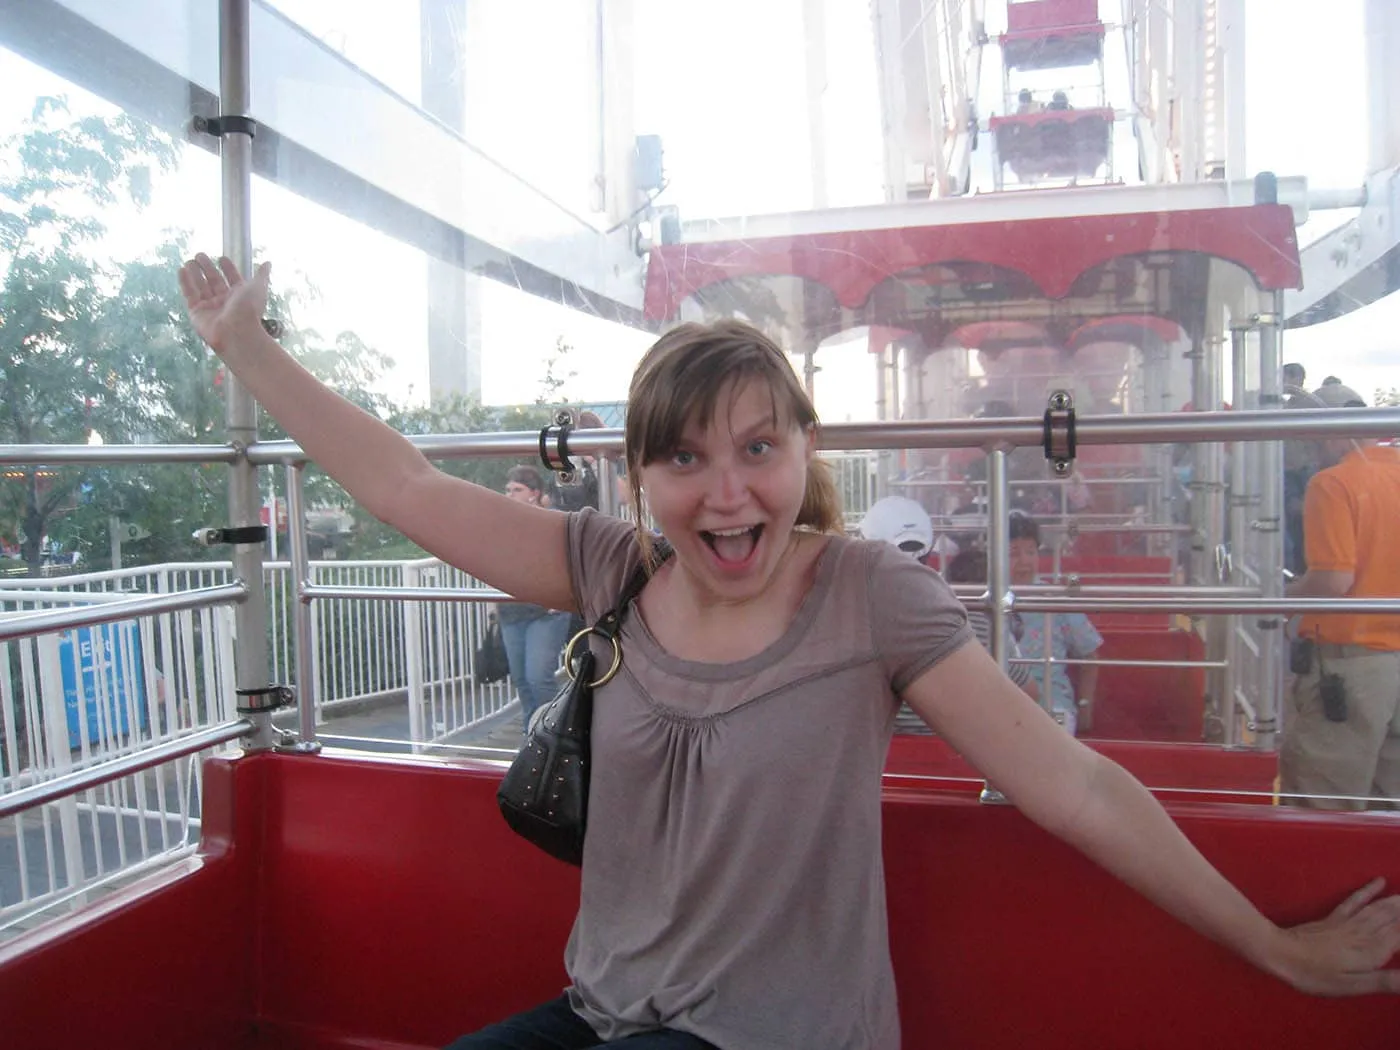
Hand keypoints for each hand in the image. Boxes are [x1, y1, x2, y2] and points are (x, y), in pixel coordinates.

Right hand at [178, 253, 270, 353]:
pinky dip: (185, 282)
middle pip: (214, 281)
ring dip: (195, 273)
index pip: (233, 279)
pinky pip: (190, 295)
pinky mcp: (197, 312)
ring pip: (201, 286)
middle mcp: (225, 301)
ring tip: (189, 261)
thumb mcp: (258, 288)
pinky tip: (182, 270)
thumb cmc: (249, 309)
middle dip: (207, 268)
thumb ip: (262, 275)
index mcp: (241, 296)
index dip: (228, 269)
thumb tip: (268, 263)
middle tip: (200, 255)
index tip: (222, 258)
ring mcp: (210, 307)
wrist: (236, 331)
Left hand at [1274, 877, 1399, 994]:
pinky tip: (1379, 881)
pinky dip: (1369, 890)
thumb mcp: (1352, 986)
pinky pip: (1356, 900)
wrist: (1279, 953)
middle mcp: (1365, 932)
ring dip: (1399, 900)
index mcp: (1373, 950)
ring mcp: (1349, 922)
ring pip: (1381, 907)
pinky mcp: (1334, 918)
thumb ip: (1386, 981)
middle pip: (1396, 917)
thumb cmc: (1315, 975)